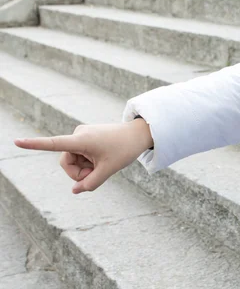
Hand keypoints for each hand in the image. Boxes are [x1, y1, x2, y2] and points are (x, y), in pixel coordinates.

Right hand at [14, 119, 152, 193]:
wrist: (138, 134)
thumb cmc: (124, 150)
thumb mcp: (108, 170)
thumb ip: (90, 184)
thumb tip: (75, 191)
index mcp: (81, 140)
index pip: (54, 144)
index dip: (34, 145)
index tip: (16, 141)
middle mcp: (78, 134)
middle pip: (66, 163)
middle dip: (79, 173)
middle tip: (97, 173)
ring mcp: (81, 135)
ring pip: (73, 161)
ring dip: (85, 168)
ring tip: (102, 164)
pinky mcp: (85, 137)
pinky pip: (80, 156)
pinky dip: (88, 162)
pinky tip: (102, 159)